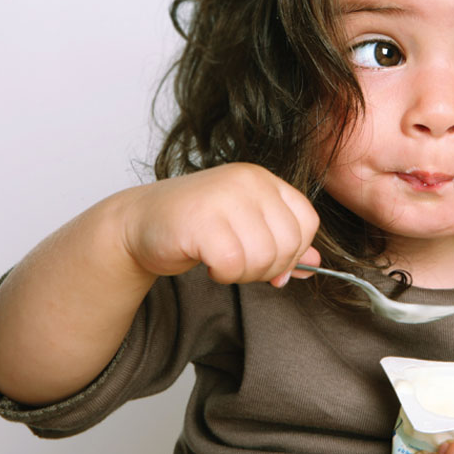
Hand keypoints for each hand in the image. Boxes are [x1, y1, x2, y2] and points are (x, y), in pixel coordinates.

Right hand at [120, 163, 319, 285]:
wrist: (139, 222)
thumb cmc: (195, 225)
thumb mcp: (245, 227)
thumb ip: (281, 242)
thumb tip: (314, 263)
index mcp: (264, 179)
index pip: (307, 221)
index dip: (294, 252)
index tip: (271, 263)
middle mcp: (248, 181)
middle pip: (289, 243)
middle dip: (267, 267)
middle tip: (239, 264)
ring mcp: (225, 197)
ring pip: (264, 257)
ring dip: (243, 273)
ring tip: (222, 262)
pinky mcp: (202, 220)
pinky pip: (233, 264)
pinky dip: (223, 274)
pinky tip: (208, 263)